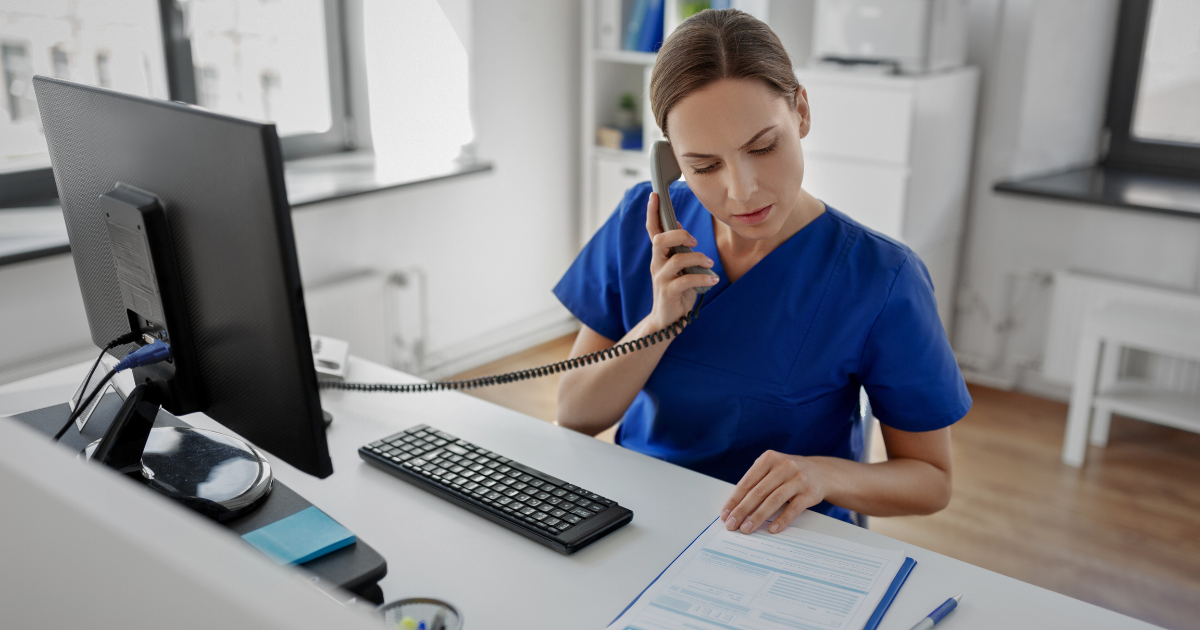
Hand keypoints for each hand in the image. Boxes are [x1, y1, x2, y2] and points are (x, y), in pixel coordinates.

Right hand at [644, 192, 718, 329]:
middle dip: (679, 235)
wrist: (668, 320)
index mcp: (660, 256)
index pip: (652, 230)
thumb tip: (679, 226)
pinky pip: (686, 280)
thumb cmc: (677, 291)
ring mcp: (661, 279)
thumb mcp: (678, 267)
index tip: (654, 195)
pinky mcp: (668, 293)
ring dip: (698, 258)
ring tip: (710, 264)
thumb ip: (677, 249)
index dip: (652, 212)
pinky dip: (703, 278)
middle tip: (694, 241)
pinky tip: (713, 280)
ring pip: (676, 259)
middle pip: (660, 240)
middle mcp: (657, 264)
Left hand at [720, 450, 827, 533]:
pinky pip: (793, 508)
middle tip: (732, 525)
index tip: (725, 514)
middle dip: (742, 510)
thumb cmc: (789, 473)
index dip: (734, 499)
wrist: (822, 472)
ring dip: (758, 517)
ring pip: (774, 500)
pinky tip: (772, 529)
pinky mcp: (810, 492)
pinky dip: (782, 520)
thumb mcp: (772, 469)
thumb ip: (756, 483)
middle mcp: (784, 466)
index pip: (747, 482)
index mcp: (769, 459)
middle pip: (758, 491)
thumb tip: (734, 508)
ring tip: (747, 528)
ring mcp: (798, 478)